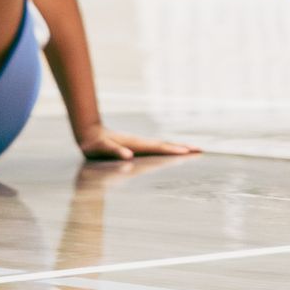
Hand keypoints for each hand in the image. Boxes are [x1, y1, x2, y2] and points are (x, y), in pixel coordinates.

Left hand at [76, 126, 198, 162]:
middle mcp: (141, 142)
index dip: (173, 150)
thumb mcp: (101, 149)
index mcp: (137, 144)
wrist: (89, 134)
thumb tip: (128, 155)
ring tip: (192, 150)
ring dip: (178, 147)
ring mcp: (141, 144)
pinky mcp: (138, 146)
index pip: (159, 147)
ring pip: (163, 145)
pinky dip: (169, 149)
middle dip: (183, 147)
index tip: (188, 152)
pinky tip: (173, 152)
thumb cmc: (94, 144)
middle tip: (200, 150)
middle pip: (166, 145)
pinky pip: (157, 148)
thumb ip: (114, 151)